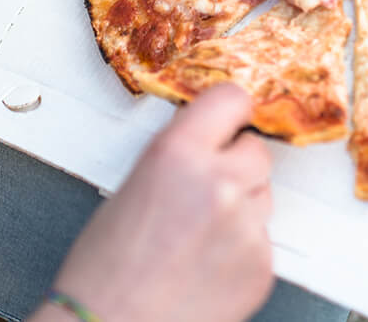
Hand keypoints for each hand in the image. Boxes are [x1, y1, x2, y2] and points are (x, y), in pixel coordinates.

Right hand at [50, 85, 275, 321]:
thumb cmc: (104, 269)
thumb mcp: (132, 186)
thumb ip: (179, 156)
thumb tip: (210, 142)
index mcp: (176, 154)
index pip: (231, 99)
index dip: (231, 111)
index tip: (232, 118)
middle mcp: (218, 183)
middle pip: (257, 151)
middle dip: (237, 165)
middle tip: (207, 190)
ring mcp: (245, 226)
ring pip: (263, 196)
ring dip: (242, 207)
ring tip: (198, 237)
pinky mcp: (261, 264)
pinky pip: (263, 240)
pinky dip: (243, 249)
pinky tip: (208, 264)